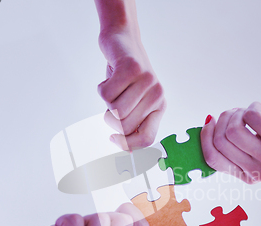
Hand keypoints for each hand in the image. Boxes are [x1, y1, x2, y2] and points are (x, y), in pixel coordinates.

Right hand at [98, 28, 165, 149]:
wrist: (122, 40)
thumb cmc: (124, 77)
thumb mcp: (132, 101)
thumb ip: (132, 122)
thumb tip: (127, 150)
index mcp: (159, 107)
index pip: (147, 138)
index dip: (127, 144)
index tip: (113, 139)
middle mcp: (157, 95)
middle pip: (125, 127)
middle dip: (110, 119)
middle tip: (111, 102)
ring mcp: (147, 81)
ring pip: (115, 111)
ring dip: (106, 102)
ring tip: (112, 88)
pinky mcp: (132, 68)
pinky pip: (106, 94)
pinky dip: (101, 87)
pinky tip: (110, 76)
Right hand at [201, 102, 260, 183]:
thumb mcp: (258, 151)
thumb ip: (236, 147)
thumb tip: (206, 125)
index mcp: (248, 177)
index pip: (211, 158)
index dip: (205, 136)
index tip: (210, 120)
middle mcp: (258, 172)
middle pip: (220, 141)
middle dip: (224, 119)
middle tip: (237, 113)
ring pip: (233, 129)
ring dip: (237, 112)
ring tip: (250, 112)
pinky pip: (251, 117)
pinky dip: (254, 107)